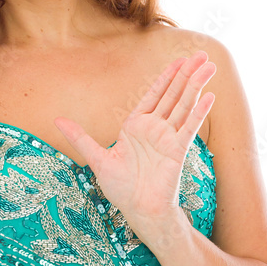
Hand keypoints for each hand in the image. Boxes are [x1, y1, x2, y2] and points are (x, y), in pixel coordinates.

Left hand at [53, 50, 215, 226]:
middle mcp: (155, 129)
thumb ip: (79, 137)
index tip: (178, 60)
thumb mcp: (97, 159)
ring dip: (196, 85)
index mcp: (137, 127)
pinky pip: (189, 127)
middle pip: (174, 94)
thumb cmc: (121, 188)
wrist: (138, 211)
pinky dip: (199, 111)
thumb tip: (56, 120)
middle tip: (201, 54)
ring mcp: (168, 138)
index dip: (167, 76)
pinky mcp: (177, 151)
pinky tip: (209, 96)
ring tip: (209, 66)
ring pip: (184, 105)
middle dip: (186, 74)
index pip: (155, 94)